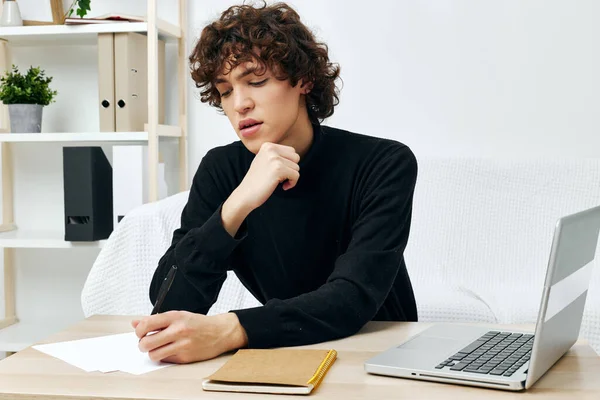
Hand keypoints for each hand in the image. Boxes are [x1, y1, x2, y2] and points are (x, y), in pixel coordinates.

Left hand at [132, 311, 247, 363]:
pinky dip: (164, 356)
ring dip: (152, 352)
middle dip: (142, 344)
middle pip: (146, 343)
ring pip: (153, 355)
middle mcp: (178, 331)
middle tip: (146, 342)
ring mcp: (182, 345)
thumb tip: (135, 323)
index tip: (140, 332)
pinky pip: (165, 360)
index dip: (138, 331)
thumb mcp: (178, 315)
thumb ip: (156, 320)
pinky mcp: (185, 358)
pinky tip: (170, 350)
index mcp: (175, 317)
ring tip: (157, 347)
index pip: (146, 325)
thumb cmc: (198, 323)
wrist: (220, 332)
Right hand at [221, 142, 299, 236]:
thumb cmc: (257, 181)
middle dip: (291, 169)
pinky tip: (282, 187)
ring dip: (290, 177)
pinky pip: (296, 175)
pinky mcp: (278, 169)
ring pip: (297, 167)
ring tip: (278, 182)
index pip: (291, 151)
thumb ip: (277, 155)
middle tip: (280, 177)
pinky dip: (292, 183)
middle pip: (296, 157)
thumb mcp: (264, 161)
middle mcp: (271, 149)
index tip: (278, 172)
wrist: (245, 194)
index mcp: (267, 145)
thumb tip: (295, 155)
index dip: (288, 163)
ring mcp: (274, 158)